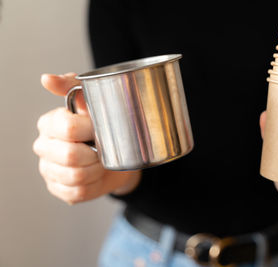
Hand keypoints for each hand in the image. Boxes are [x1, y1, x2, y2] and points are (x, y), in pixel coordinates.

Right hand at [33, 73, 140, 204]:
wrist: (118, 155)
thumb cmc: (103, 126)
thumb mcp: (92, 102)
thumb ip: (72, 86)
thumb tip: (46, 79)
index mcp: (49, 123)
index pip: (67, 128)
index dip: (90, 130)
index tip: (101, 128)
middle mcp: (44, 147)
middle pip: (71, 156)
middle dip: (95, 154)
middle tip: (104, 148)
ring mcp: (48, 170)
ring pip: (75, 176)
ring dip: (96, 169)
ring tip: (102, 160)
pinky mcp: (58, 190)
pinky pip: (77, 192)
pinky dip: (93, 184)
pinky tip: (96, 175)